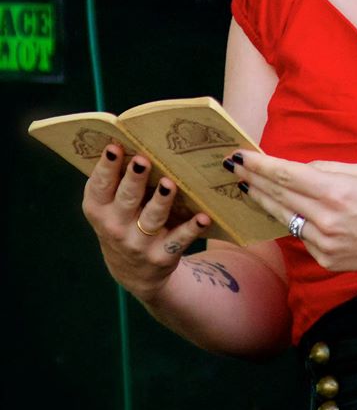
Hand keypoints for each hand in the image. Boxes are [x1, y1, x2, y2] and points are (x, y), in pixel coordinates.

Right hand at [82, 145, 211, 302]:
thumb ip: (116, 179)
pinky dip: (192, 228)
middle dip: (134, 179)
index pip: (99, 187)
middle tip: (144, 160)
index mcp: (99, 210)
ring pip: (152, 218)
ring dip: (161, 201)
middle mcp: (115, 228)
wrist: (135, 272)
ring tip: (170, 184)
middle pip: (126, 199)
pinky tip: (203, 217)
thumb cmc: (124, 221)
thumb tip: (130, 137)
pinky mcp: (163, 255)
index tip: (114, 146)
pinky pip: (179, 239)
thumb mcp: (110, 206)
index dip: (106, 167)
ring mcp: (139, 243)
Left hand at [226, 151, 356, 279]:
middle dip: (254, 179)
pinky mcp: (325, 260)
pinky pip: (302, 234)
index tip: (240, 156)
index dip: (259, 164)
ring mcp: (323, 244)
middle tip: (235, 168)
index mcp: (336, 192)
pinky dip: (292, 219)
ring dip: (264, 200)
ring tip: (249, 186)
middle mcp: (325, 219)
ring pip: (284, 217)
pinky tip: (282, 209)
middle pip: (278, 195)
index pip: (286, 175)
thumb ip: (329, 169)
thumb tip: (300, 169)